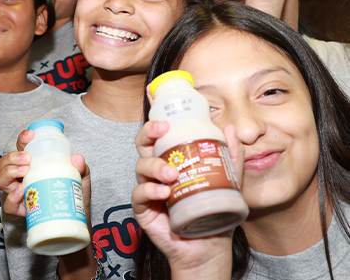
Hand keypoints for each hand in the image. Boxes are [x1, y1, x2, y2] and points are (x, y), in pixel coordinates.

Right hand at [0, 129, 90, 216]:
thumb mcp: (79, 177)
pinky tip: (20, 191)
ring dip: (8, 172)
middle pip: (3, 163)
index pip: (21, 147)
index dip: (22, 139)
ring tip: (23, 172)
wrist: (75, 217)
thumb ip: (80, 167)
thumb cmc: (72, 193)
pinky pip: (8, 205)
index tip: (30, 135)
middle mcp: (21, 177)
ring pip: (1, 180)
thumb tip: (78, 158)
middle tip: (27, 159)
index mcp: (32, 164)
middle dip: (11, 157)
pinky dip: (11, 197)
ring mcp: (18, 192)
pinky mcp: (21, 210)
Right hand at [132, 124, 242, 277]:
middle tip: (162, 132)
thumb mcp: (229, 182)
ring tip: (172, 174)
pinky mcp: (144, 209)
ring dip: (155, 166)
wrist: (210, 248)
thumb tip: (229, 129)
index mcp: (173, 162)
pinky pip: (138, 194)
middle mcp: (157, 173)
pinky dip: (148, 190)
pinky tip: (163, 192)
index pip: (159, 138)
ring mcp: (149, 190)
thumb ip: (230, 157)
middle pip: (143, 146)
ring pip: (141, 168)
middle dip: (148, 134)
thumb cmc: (215, 214)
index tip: (167, 121)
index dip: (156, 125)